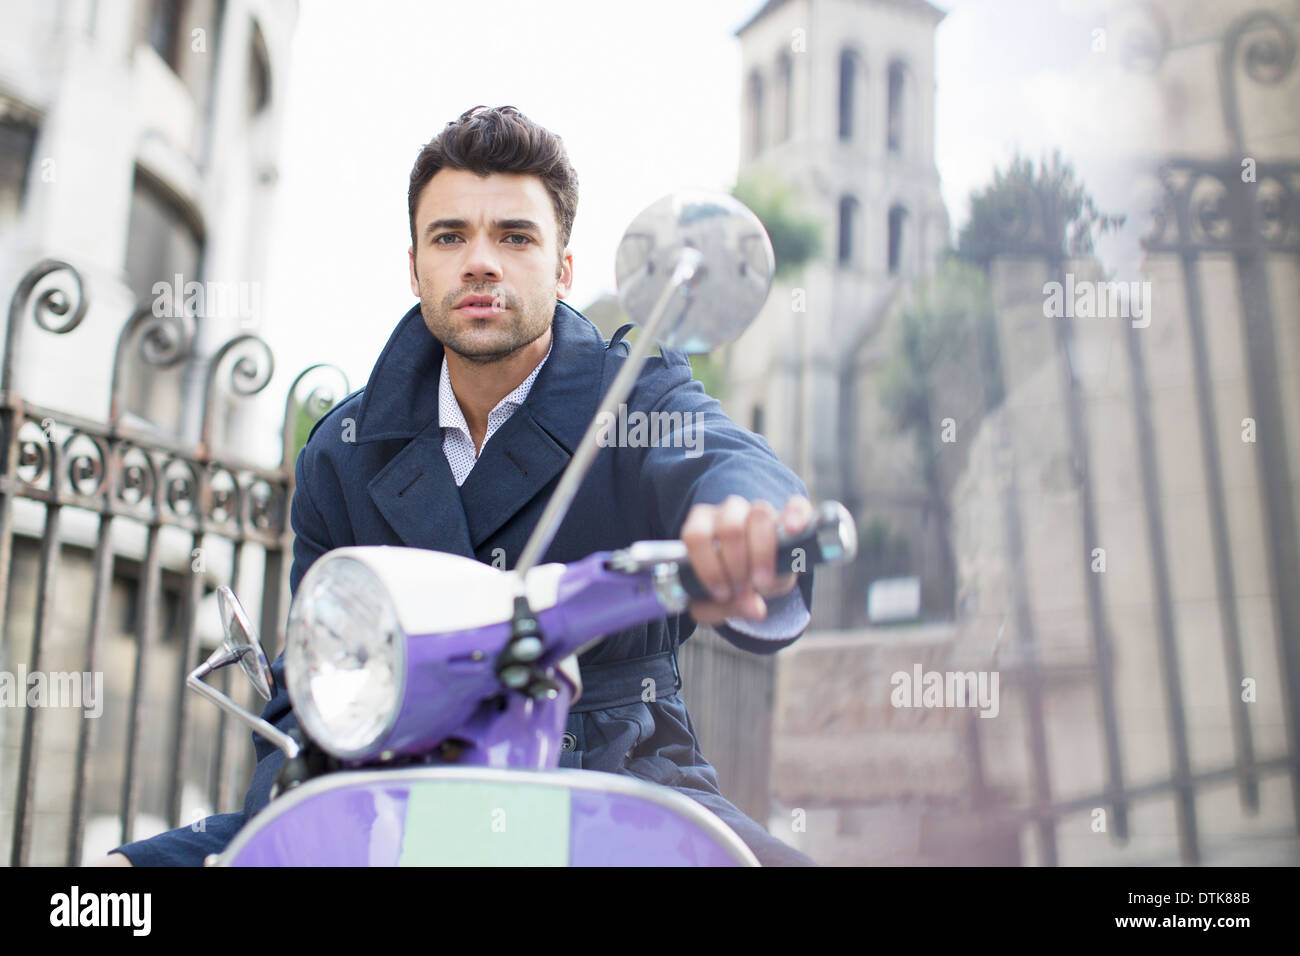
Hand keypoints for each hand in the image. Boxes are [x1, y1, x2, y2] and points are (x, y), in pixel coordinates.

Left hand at [679, 494, 812, 625]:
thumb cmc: (730, 585)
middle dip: (737, 566)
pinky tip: (794, 530)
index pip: (697, 535)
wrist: (758, 580)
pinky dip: (796, 516)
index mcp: (701, 528)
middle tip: (743, 591)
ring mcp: (760, 510)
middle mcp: (728, 513)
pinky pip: (796, 505)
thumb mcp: (720, 603)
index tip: (722, 593)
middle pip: (729, 527)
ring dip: (762, 553)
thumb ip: (725, 608)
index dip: (710, 567)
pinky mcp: (791, 513)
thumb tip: (754, 609)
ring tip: (764, 582)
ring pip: (759, 515)